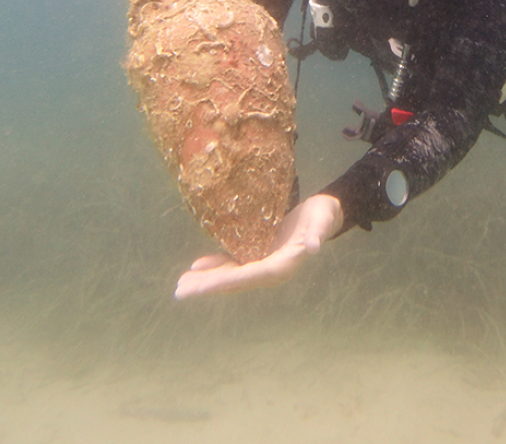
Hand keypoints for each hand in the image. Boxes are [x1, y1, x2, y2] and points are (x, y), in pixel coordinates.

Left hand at [174, 194, 343, 299]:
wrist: (325, 214)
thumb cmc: (322, 216)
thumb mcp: (321, 222)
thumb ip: (317, 235)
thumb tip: (315, 248)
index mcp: (282, 267)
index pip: (246, 277)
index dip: (221, 282)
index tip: (198, 287)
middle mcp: (269, 271)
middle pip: (233, 281)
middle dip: (207, 285)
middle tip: (180, 291)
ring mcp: (263, 264)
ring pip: (230, 275)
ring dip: (207, 279)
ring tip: (183, 284)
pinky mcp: (259, 254)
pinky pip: (234, 263)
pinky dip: (216, 265)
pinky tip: (198, 266)